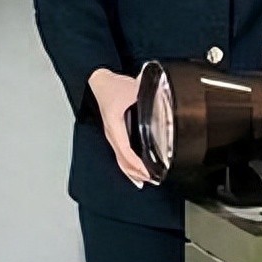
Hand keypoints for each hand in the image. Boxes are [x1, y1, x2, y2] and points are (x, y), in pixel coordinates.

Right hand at [88, 68, 152, 187]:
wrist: (99, 82)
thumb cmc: (112, 86)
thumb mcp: (132, 89)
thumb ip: (147, 95)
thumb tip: (161, 99)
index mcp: (115, 126)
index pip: (126, 152)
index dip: (137, 164)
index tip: (148, 172)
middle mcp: (112, 135)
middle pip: (123, 162)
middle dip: (137, 173)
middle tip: (153, 180)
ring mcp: (112, 136)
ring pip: (121, 161)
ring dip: (133, 172)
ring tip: (146, 180)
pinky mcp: (115, 134)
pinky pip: (120, 155)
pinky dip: (128, 166)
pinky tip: (135, 172)